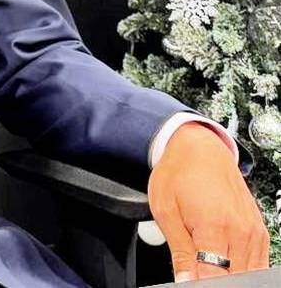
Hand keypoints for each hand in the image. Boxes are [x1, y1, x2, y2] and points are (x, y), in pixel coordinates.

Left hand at [147, 121, 269, 280]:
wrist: (199, 148)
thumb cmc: (178, 173)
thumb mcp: (165, 210)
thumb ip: (179, 252)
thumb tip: (185, 282)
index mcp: (214, 226)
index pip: (215, 278)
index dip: (199, 283)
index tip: (189, 279)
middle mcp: (241, 231)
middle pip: (235, 279)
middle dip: (214, 279)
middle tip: (195, 270)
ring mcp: (254, 232)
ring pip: (250, 275)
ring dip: (228, 275)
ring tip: (205, 262)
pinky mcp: (259, 232)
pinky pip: (258, 264)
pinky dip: (241, 269)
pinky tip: (223, 261)